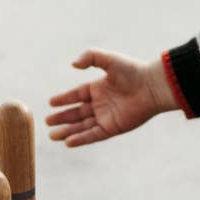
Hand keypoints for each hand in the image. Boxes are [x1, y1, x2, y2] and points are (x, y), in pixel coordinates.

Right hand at [45, 48, 178, 147]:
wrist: (152, 87)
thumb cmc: (133, 71)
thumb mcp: (109, 60)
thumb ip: (90, 58)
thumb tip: (72, 64)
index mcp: (98, 88)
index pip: (77, 95)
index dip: (64, 99)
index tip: (50, 103)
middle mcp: (101, 104)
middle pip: (77, 113)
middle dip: (62, 118)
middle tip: (47, 122)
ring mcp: (106, 117)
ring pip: (82, 126)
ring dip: (67, 131)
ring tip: (52, 135)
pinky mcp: (113, 128)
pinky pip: (93, 135)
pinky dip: (81, 138)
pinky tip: (68, 141)